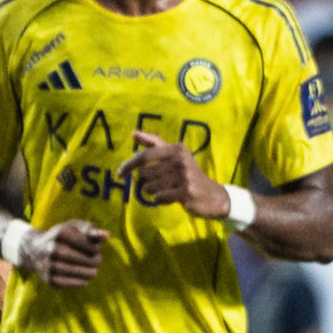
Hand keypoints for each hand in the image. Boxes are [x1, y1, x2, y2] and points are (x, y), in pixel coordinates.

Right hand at [19, 220, 109, 286]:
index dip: (94, 248)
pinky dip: (79, 282)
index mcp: (60, 233)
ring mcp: (48, 264)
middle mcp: (51, 248)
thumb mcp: (74, 228)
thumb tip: (107, 235)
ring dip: (88, 273)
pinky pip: (68, 283)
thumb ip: (92, 230)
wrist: (35, 250)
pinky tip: (85, 279)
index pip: (84, 243)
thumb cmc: (62, 237)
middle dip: (93, 261)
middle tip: (98, 261)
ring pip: (75, 272)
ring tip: (93, 271)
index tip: (97, 249)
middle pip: (80, 258)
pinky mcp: (48, 279)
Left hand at [117, 131, 231, 216]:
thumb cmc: (188, 174)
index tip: (119, 173)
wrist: (212, 195)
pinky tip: (171, 197)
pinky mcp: (186, 192)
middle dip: (148, 181)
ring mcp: (184, 176)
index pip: (145, 155)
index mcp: (176, 149)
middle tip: (161, 183)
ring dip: (154, 191)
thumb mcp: (174, 155)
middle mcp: (180, 160)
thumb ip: (154, 143)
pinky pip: (159, 197)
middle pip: (145, 174)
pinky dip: (161, 199)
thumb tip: (133, 132)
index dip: (129, 164)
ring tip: (168, 189)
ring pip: (150, 187)